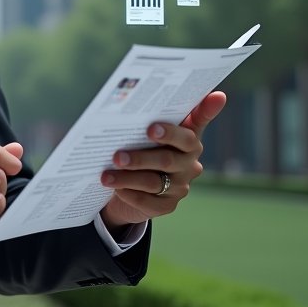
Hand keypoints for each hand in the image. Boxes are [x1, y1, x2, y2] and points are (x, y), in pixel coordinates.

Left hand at [99, 91, 225, 232]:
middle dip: (140, 157)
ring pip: (153, 182)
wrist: (132, 184)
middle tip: (117, 156)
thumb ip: (146, 116)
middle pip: (167, 159)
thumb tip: (130, 101)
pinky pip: (149, 203)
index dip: (201, 113)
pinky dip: (130, 195)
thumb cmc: (141, 147)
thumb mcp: (145, 131)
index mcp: (188, 137)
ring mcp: (181, 185)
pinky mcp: (168, 205)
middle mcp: (189, 162)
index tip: (189, 107)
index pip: (198, 122)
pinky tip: (116, 189)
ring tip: (106, 175)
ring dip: (127, 178)